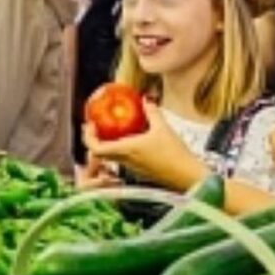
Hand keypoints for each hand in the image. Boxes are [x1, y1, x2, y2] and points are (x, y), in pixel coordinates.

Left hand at [83, 101, 203, 190]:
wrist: (185, 175)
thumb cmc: (174, 154)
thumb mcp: (163, 127)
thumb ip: (152, 111)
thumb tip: (146, 98)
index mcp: (126, 149)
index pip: (96, 148)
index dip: (88, 137)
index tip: (90, 124)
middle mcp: (125, 160)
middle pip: (101, 153)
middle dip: (94, 139)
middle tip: (96, 126)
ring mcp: (132, 167)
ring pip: (111, 157)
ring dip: (107, 144)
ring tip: (112, 130)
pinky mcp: (139, 170)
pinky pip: (123, 159)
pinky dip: (120, 148)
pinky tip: (131, 138)